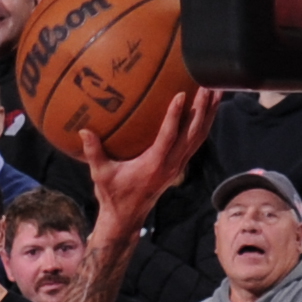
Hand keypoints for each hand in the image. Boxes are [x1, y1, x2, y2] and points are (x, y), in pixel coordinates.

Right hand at [77, 82, 218, 229]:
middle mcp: (171, 165)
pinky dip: (204, 124)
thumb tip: (84, 131)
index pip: (169, 137)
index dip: (176, 116)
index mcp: (153, 165)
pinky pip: (197, 142)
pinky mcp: (179, 165)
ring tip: (218, 91)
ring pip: (200, 137)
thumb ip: (94, 152)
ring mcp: (178, 165)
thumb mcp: (100, 175)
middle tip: (209, 85)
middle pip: (193, 134)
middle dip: (203, 109)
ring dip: (209, 114)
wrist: (127, 217)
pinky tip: (208, 109)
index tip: (182, 95)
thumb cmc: (113, 195)